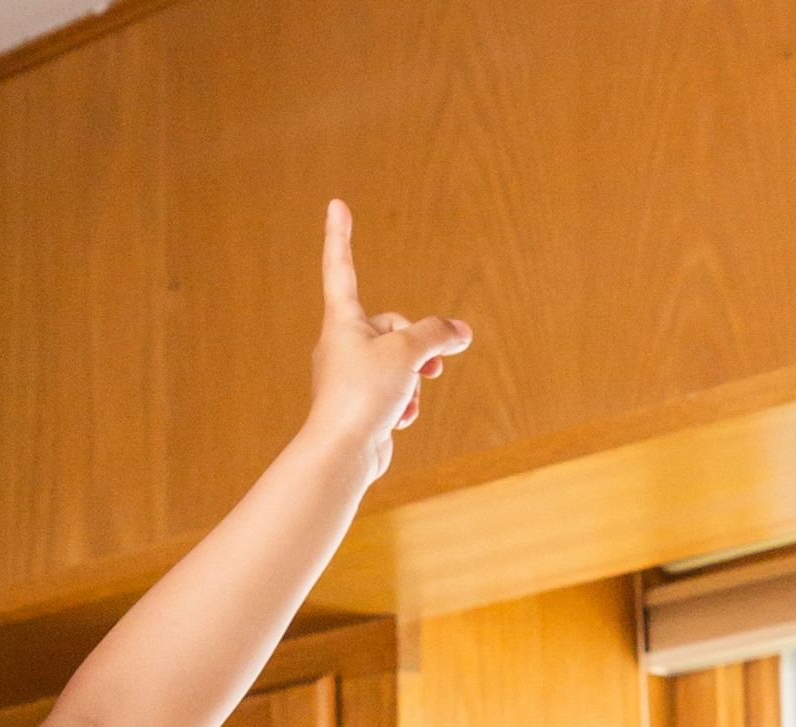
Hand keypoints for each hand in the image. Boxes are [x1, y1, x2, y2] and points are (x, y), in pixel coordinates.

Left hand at [307, 199, 470, 483]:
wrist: (343, 453)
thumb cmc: (362, 395)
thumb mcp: (406, 352)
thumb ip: (436, 333)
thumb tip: (459, 331)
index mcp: (341, 321)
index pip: (341, 267)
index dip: (341, 236)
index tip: (336, 205)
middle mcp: (342, 344)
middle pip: (396, 326)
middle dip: (418, 346)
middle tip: (425, 368)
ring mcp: (351, 375)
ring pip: (402, 363)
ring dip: (413, 380)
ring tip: (403, 398)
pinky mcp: (363, 404)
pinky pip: (398, 392)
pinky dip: (405, 405)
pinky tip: (397, 420)